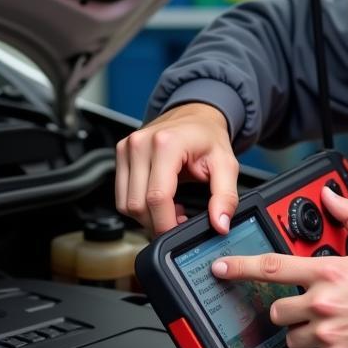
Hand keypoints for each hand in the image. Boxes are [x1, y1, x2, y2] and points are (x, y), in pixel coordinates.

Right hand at [115, 103, 239, 236]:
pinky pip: (122, 195)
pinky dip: (139, 206)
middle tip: (179, 219)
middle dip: (158, 222)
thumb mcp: (226, 165)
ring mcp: (127, 148)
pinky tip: (159, 200)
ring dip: (147, 216)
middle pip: (138, 204)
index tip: (179, 231)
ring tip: (171, 208)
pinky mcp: (121, 154)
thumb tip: (220, 223)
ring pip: (126, 204)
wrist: (195, 116)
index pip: (157, 197)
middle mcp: (141, 144)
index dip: (166, 223)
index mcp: (166, 144)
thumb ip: (225, 196)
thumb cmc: (208, 138)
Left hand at [212, 187, 347, 347]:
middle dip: (288, 311)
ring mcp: (327, 335)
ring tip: (327, 329)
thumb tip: (330, 196)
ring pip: (290, 340)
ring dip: (301, 337)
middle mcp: (322, 304)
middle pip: (277, 311)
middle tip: (310, 309)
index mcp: (328, 273)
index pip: (271, 268)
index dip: (239, 267)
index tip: (221, 268)